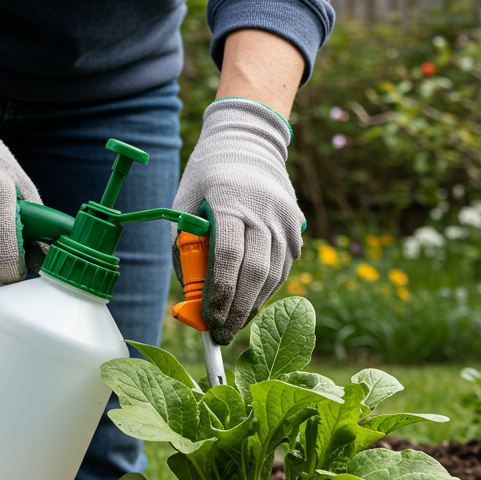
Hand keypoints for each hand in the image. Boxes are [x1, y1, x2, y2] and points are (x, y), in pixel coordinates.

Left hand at [173, 98, 303, 344]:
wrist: (248, 143)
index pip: (227, 257)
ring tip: (233, 325)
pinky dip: (267, 291)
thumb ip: (184, 247)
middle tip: (221, 336)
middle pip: (254, 273)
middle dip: (237, 311)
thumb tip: (190, 297)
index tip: (208, 320)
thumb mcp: (184, 203)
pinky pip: (283, 268)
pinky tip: (250, 303)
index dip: (219, 294)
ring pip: (273, 276)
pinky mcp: (296, 227)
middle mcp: (263, 211)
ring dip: (253, 306)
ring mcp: (284, 220)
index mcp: (230, 201)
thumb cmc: (206, 178)